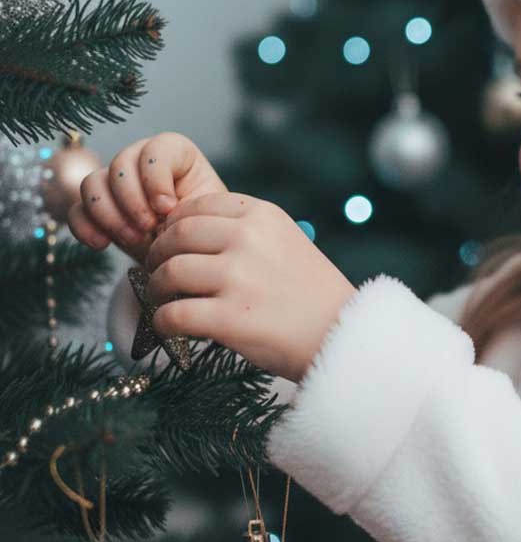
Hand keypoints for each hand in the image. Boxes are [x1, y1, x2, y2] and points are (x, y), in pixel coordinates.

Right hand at [67, 132, 227, 265]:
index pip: (156, 149)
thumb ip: (189, 205)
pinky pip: (76, 210)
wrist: (188, 255)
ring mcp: (115, 183)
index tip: (168, 208)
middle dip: (132, 200)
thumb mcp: (206, 214)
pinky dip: (85, 227)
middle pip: (120, 164)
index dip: (156, 178)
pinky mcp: (97, 209)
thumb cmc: (203, 229)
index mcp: (176, 154)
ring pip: (92, 183)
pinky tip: (102, 244)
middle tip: (148, 228)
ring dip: (109, 214)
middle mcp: (141, 161)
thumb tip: (163, 210)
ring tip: (133, 239)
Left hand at [143, 191, 357, 382]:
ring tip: (164, 300)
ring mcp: (238, 278)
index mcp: (263, 215)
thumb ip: (245, 231)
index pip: (197, 206)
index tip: (172, 243)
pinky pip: (172, 315)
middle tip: (157, 272)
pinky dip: (163, 322)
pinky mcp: (229, 318)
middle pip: (176, 236)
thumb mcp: (287, 241)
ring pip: (169, 273)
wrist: (343, 334)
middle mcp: (248, 239)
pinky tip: (170, 327)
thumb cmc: (312, 293)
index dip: (175, 225)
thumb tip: (184, 232)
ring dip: (157, 289)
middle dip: (158, 255)